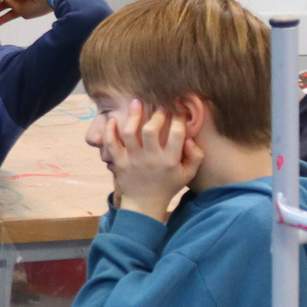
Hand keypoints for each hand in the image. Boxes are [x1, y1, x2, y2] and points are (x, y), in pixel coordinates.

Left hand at [104, 99, 201, 221]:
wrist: (144, 204)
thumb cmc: (168, 186)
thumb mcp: (188, 174)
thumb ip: (196, 156)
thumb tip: (190, 138)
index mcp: (170, 161)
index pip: (176, 134)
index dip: (178, 118)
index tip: (178, 109)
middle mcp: (151, 159)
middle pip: (151, 130)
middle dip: (156, 115)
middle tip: (159, 107)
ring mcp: (133, 160)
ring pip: (130, 133)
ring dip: (133, 116)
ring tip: (136, 103)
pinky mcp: (119, 163)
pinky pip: (111, 144)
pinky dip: (110, 131)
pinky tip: (113, 121)